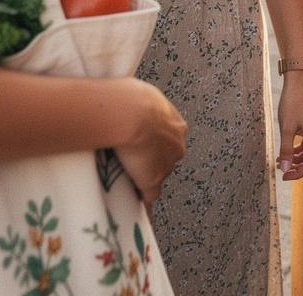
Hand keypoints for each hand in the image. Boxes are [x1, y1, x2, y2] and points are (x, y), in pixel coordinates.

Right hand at [115, 82, 186, 204]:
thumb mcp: (142, 95)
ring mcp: (166, 165)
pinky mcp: (152, 180)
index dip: (156, 144)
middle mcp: (176, 145)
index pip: (169, 139)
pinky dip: (142, 202)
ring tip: (126, 179)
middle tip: (131, 160)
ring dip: (144, 178)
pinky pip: (150, 197)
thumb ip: (143, 104)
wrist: (130, 113)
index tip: (144, 146)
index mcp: (176, 124)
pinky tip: (135, 208)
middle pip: (166, 158)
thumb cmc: (133, 98)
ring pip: (158, 175)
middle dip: (151, 160)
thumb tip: (131, 99)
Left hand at [276, 72, 302, 180]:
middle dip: (295, 166)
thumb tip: (285, 169)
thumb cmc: (293, 102)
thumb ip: (286, 150)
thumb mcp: (286, 128)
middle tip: (281, 168)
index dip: (297, 174)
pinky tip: (288, 148)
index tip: (284, 176)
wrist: (298, 82)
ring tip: (281, 159)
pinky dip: (298, 148)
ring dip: (296, 157)